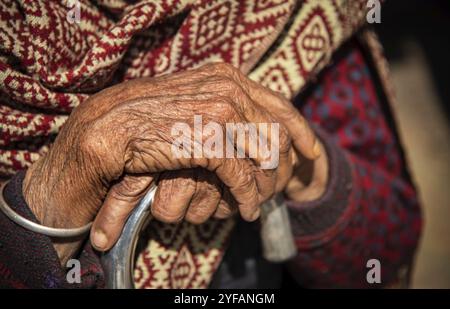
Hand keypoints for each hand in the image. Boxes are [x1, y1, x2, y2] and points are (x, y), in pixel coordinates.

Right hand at [22, 63, 321, 261]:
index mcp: (226, 76)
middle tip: (283, 185)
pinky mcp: (209, 141)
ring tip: (261, 200)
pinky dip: (247, 196)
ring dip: (265, 184)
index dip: (299, 130)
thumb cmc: (149, 117)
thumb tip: (248, 122)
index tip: (310, 152)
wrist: (111, 126)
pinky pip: (241, 176)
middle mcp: (228, 89)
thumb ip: (222, 104)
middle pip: (276, 132)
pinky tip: (246, 209)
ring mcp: (220, 113)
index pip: (278, 104)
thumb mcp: (192, 100)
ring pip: (263, 156)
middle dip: (284, 164)